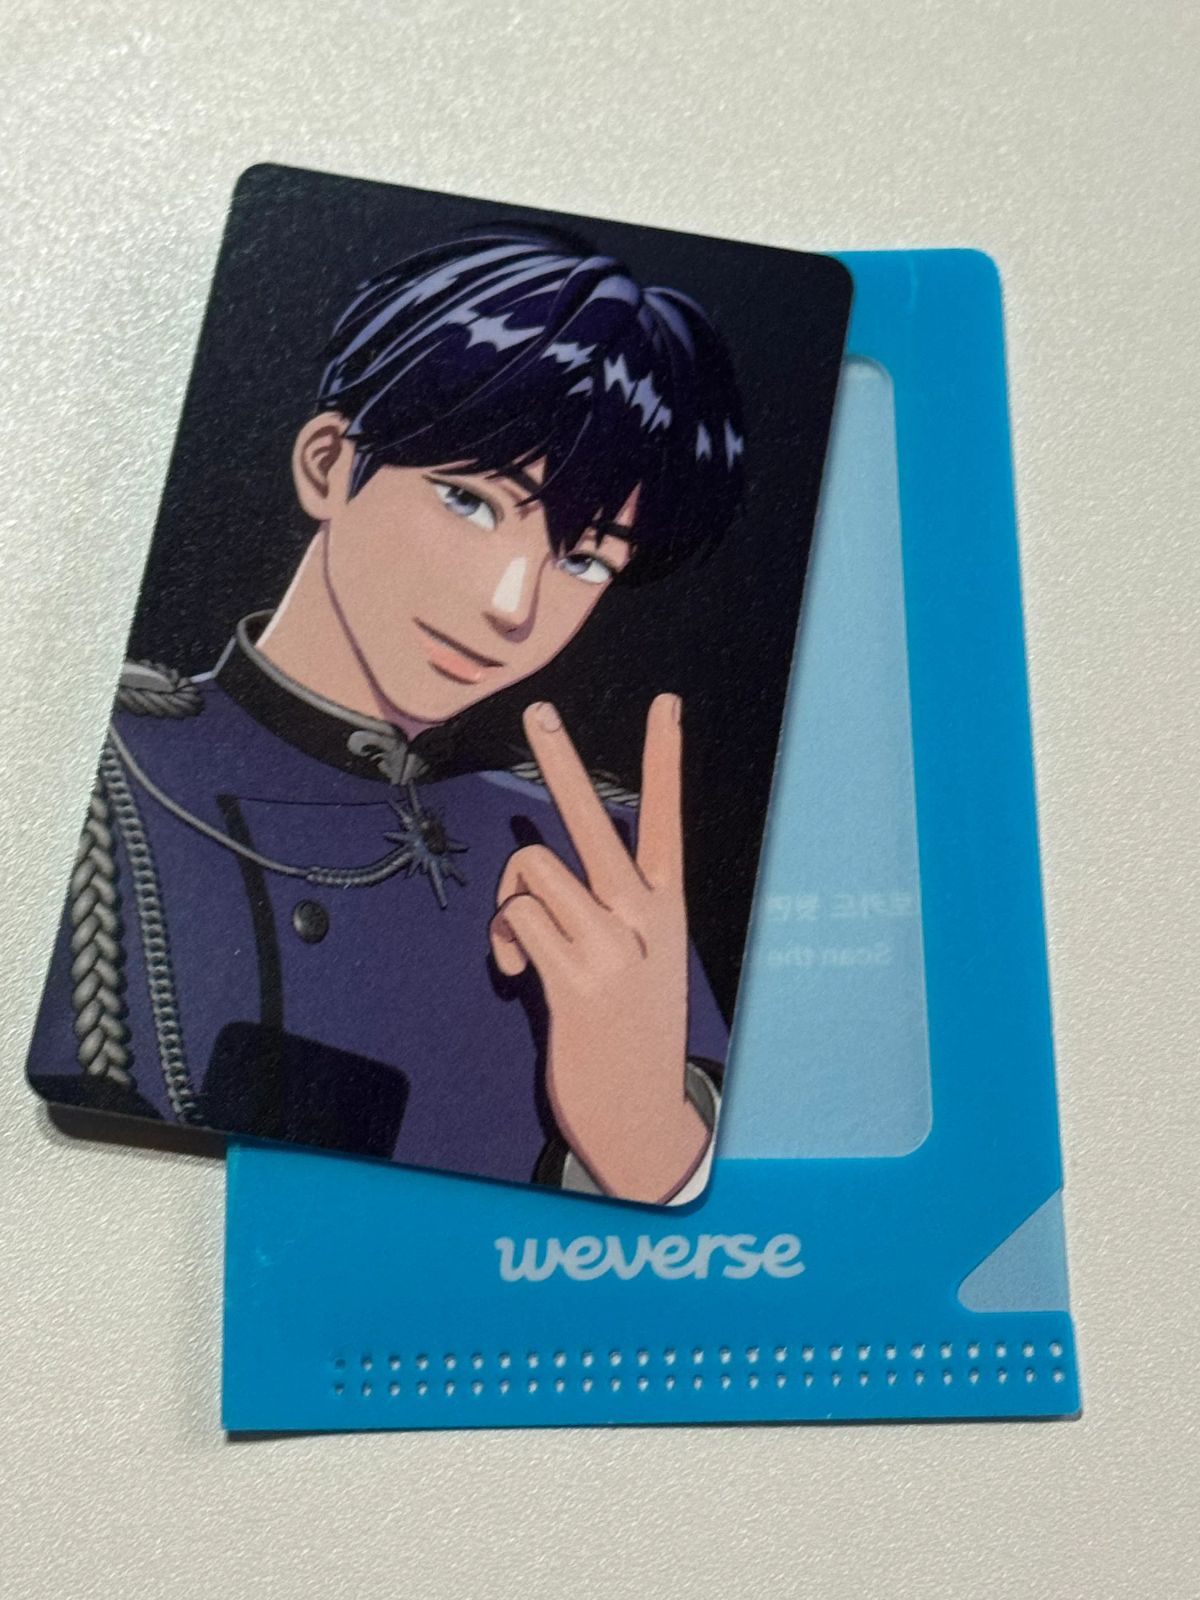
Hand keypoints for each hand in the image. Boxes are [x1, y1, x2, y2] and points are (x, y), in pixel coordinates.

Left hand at [489, 694, 707, 1202]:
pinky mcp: (577, 982)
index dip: (664, 758)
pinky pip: (517, 921)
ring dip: (511, 902)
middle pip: (590, 821)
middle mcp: (643, 918)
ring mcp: (612, 948)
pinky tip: (513, 974)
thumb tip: (524, 881)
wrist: (642, 1115)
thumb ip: (590, 909)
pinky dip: (501, 941)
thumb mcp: (633, 959)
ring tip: (522, 944)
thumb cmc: (627, 1027)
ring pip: (533, 872)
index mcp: (664, 905)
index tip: (667, 702)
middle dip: (562, 761)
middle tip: (537, 709)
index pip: (667, 816)